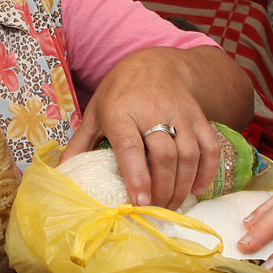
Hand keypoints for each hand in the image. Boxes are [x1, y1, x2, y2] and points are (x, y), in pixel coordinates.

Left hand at [65, 48, 224, 208]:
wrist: (158, 62)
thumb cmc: (121, 91)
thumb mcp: (96, 111)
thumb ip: (81, 143)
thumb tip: (63, 172)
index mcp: (120, 112)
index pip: (131, 147)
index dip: (137, 176)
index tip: (141, 203)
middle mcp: (152, 112)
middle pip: (164, 156)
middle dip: (162, 189)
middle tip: (157, 210)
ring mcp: (179, 114)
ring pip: (188, 155)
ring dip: (183, 185)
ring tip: (172, 204)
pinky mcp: (199, 117)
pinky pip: (209, 147)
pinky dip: (207, 171)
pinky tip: (196, 189)